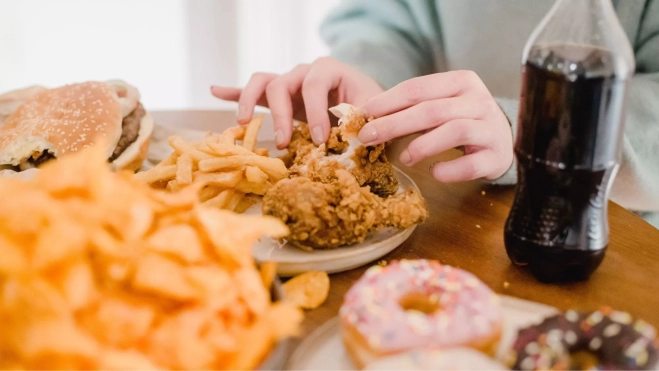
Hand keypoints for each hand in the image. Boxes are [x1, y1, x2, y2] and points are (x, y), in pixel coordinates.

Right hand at [211, 57, 383, 148]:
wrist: (367, 108)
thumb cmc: (370, 109)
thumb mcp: (372, 113)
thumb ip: (362, 121)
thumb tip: (354, 136)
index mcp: (329, 70)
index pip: (314, 85)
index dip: (315, 112)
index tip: (320, 140)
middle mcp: (304, 72)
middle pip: (281, 83)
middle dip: (280, 114)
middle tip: (285, 143)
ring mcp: (289, 83)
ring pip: (262, 81)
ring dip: (249, 100)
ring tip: (244, 122)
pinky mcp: (279, 96)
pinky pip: (252, 90)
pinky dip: (234, 91)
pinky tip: (215, 90)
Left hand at [358, 70, 513, 182]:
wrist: (502, 142)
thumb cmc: (462, 121)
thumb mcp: (440, 107)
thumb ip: (411, 108)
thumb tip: (366, 117)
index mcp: (461, 82)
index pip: (418, 88)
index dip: (388, 101)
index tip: (363, 114)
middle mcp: (479, 101)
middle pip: (432, 110)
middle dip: (395, 124)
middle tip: (368, 137)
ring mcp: (491, 128)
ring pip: (454, 131)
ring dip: (423, 146)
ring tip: (405, 158)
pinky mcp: (497, 155)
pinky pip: (471, 164)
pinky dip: (449, 170)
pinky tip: (434, 172)